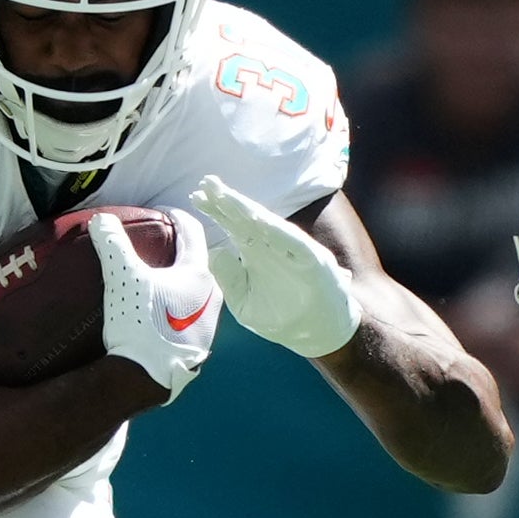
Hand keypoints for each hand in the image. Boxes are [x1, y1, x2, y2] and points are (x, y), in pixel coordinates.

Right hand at [91, 207, 221, 397]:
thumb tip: (102, 219)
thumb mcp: (123, 278)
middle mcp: (211, 296)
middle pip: (194, 262)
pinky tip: (156, 310)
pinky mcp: (198, 344)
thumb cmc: (140, 323)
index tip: (161, 213)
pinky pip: (188, 313)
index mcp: (198, 274)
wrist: (145, 378)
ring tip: (153, 278)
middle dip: (176, 250)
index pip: (192, 232)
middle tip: (154, 245)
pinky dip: (174, 303)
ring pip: (192, 289)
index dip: (175, 216)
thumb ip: (114, 245)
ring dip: (176, 279)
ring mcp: (208, 323)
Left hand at [189, 174, 361, 356]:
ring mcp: (294, 252)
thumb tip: (215, 251)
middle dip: (227, 201)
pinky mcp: (314, 263)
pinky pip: (294, 243)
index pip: (234, 226)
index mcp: (256, 254)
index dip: (217, 210)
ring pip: (269, 226)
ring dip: (249, 210)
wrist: (321, 335)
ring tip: (227, 196)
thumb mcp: (245, 303)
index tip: (197, 195)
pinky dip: (277, 232)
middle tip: (207, 182)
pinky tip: (258, 219)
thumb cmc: (283, 318)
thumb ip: (229, 280)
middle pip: (247, 219)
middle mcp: (274, 247)